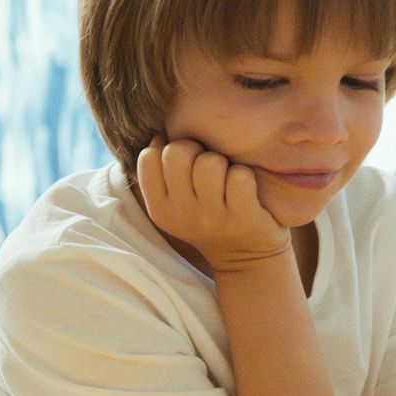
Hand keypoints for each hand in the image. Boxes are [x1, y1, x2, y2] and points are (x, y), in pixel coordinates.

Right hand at [134, 138, 287, 272]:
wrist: (246, 259)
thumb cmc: (210, 218)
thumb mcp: (177, 203)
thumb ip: (163, 172)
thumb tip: (159, 136)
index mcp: (159, 209)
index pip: (149, 158)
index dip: (169, 150)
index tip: (186, 164)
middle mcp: (181, 215)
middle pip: (178, 152)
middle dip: (197, 151)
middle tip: (210, 168)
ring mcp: (212, 218)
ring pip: (210, 162)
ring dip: (223, 164)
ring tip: (228, 179)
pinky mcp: (243, 218)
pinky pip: (240, 176)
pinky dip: (246, 176)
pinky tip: (246, 190)